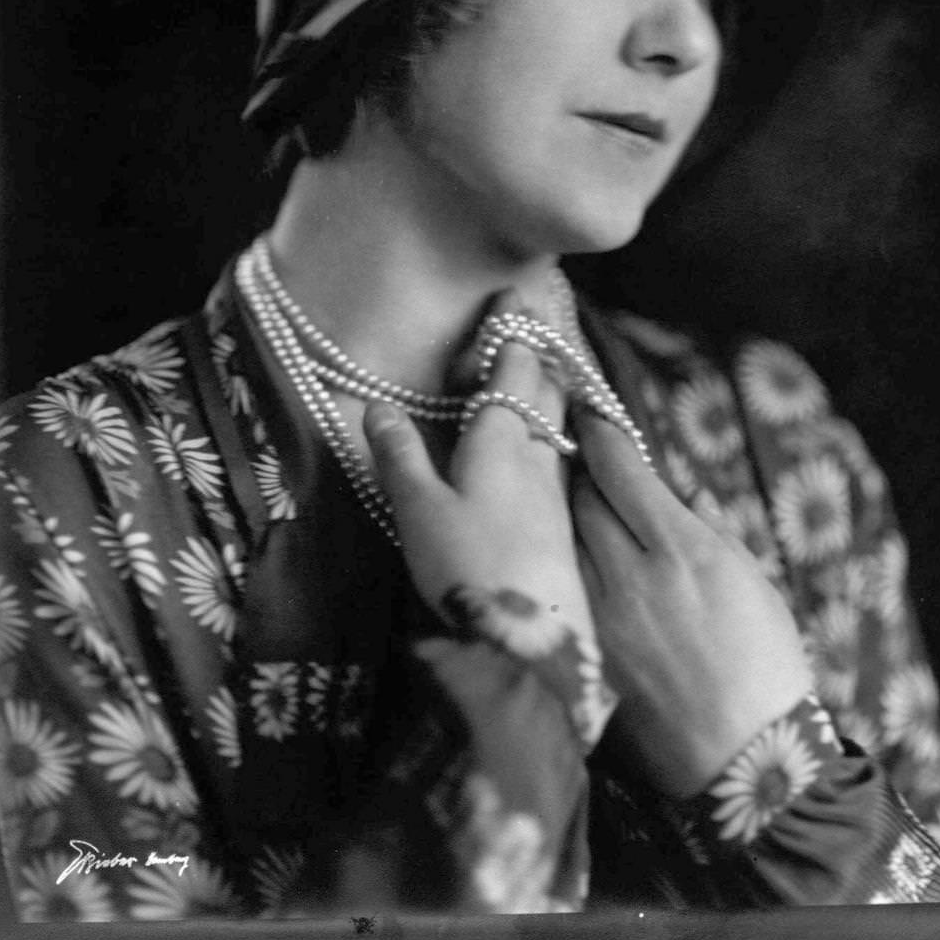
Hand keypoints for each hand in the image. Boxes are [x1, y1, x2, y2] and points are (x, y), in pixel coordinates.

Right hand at [363, 292, 593, 645]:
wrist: (531, 643)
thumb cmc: (468, 568)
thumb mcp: (418, 510)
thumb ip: (399, 455)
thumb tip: (377, 405)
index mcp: (501, 437)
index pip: (515, 366)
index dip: (513, 329)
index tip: (514, 296)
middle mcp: (537, 453)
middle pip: (545, 387)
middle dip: (536, 353)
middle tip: (524, 325)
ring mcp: (555, 488)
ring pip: (556, 421)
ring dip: (547, 390)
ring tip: (534, 373)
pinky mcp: (562, 522)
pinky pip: (559, 454)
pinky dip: (550, 431)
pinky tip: (542, 447)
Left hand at [573, 410, 812, 797]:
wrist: (745, 761)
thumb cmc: (764, 664)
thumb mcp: (748, 578)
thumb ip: (702, 527)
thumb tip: (668, 494)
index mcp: (682, 548)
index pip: (619, 467)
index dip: (599, 430)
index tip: (588, 408)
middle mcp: (630, 574)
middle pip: (578, 495)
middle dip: (575, 465)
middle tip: (571, 445)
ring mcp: (596, 615)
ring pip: (559, 537)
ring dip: (560, 512)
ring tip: (561, 497)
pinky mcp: (580, 650)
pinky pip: (559, 585)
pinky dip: (559, 562)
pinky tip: (559, 555)